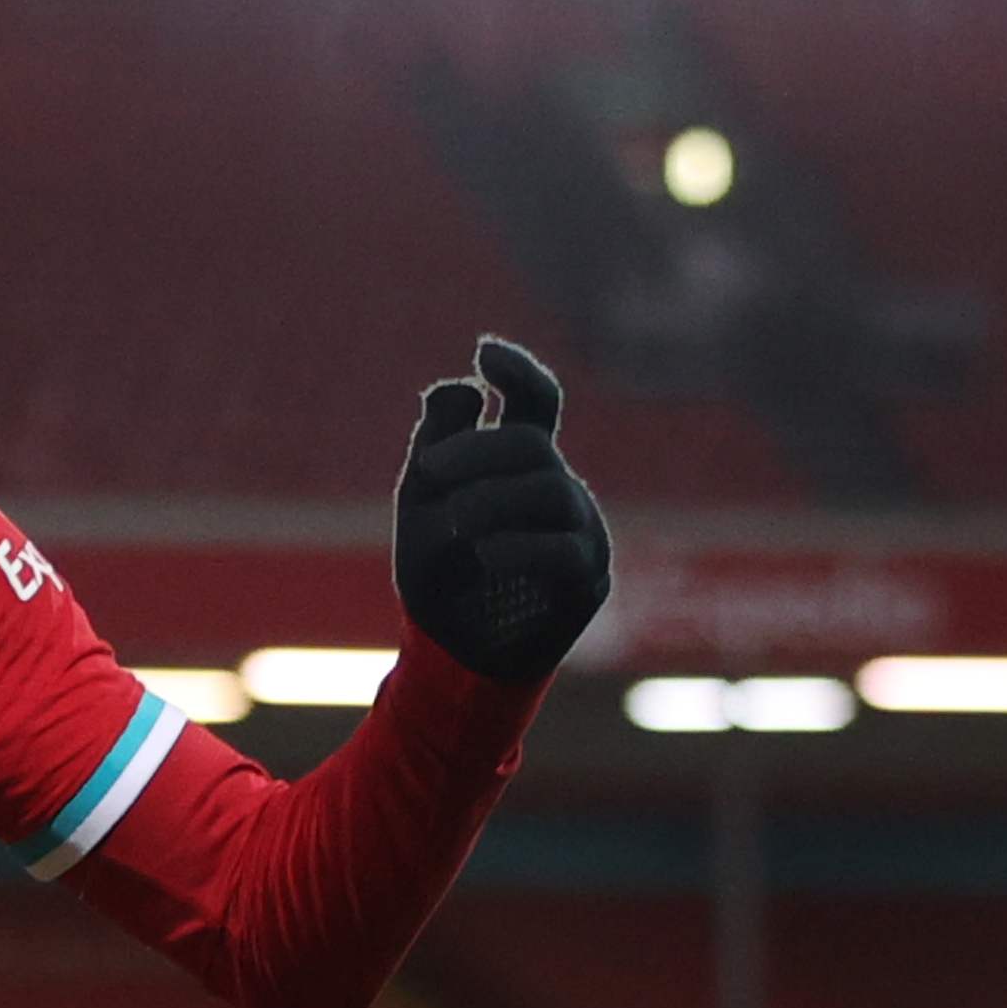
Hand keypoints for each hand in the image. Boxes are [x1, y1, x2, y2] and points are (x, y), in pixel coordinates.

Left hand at [392, 338, 613, 684]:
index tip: (484, 352)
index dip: (519, 371)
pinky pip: (561, 549)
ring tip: (454, 524)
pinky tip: (482, 554)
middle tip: (428, 472)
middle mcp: (559, 487)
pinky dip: (516, 546)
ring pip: (549, 489)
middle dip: (476, 451)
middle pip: (531, 444)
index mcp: (523, 464)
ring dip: (490, 500)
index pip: (536, 402)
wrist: (452, 655)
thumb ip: (434, 446)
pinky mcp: (585, 580)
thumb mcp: (421, 505)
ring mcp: (579, 531)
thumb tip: (458, 387)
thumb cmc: (441, 575)